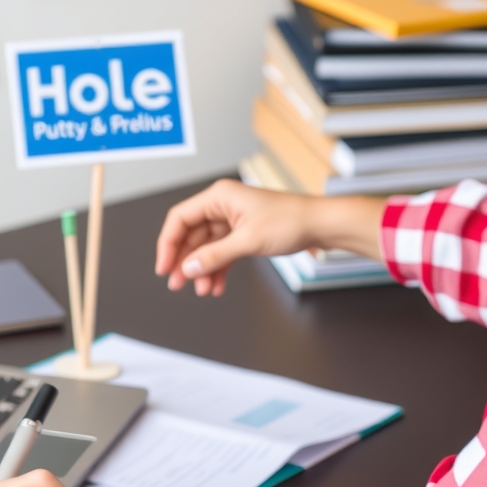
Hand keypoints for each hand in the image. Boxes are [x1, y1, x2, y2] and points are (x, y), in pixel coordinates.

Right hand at [154, 180, 317, 295]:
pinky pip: (222, 252)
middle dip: (186, 261)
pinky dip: (218, 268)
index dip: (169, 244)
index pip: (180, 219)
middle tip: (178, 284)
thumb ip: (215, 255)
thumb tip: (188, 268)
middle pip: (191, 235)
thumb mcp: (247, 241)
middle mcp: (223, 205)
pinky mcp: (244, 232)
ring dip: (203, 269)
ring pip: (206, 247)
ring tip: (201, 289)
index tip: (165, 267)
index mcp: (219, 196)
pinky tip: (216, 285)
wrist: (321, 226)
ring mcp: (233, 219)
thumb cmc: (291, 221)